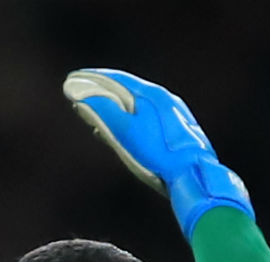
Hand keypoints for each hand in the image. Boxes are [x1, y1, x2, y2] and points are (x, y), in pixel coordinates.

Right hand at [62, 68, 252, 235]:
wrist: (194, 175)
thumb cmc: (158, 155)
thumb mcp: (125, 131)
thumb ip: (103, 110)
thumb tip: (81, 93)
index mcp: (153, 95)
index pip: (118, 79)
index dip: (94, 78)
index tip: (76, 78)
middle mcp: (167, 100)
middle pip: (130, 90)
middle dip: (104, 91)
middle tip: (84, 93)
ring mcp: (176, 115)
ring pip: (140, 105)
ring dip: (118, 107)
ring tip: (99, 113)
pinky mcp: (181, 131)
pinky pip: (150, 118)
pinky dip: (132, 119)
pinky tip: (125, 131)